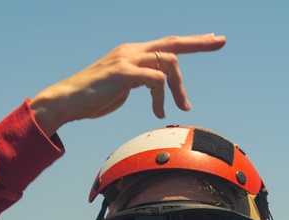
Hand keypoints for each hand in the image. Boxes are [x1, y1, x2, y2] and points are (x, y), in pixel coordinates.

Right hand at [29, 34, 226, 136]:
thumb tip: (154, 87)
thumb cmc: (91, 99)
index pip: (167, 43)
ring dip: (179, 88)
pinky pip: (156, 79)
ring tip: (181, 107)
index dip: (191, 41)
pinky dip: (162, 96)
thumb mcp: (121, 88)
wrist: (66, 101)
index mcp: (133, 53)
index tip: (211, 39)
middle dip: (199, 43)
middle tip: (221, 41)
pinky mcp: (123, 72)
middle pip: (173, 43)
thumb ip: (139, 82)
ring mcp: (127, 59)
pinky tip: (159, 111)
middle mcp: (132, 50)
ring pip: (169, 63)